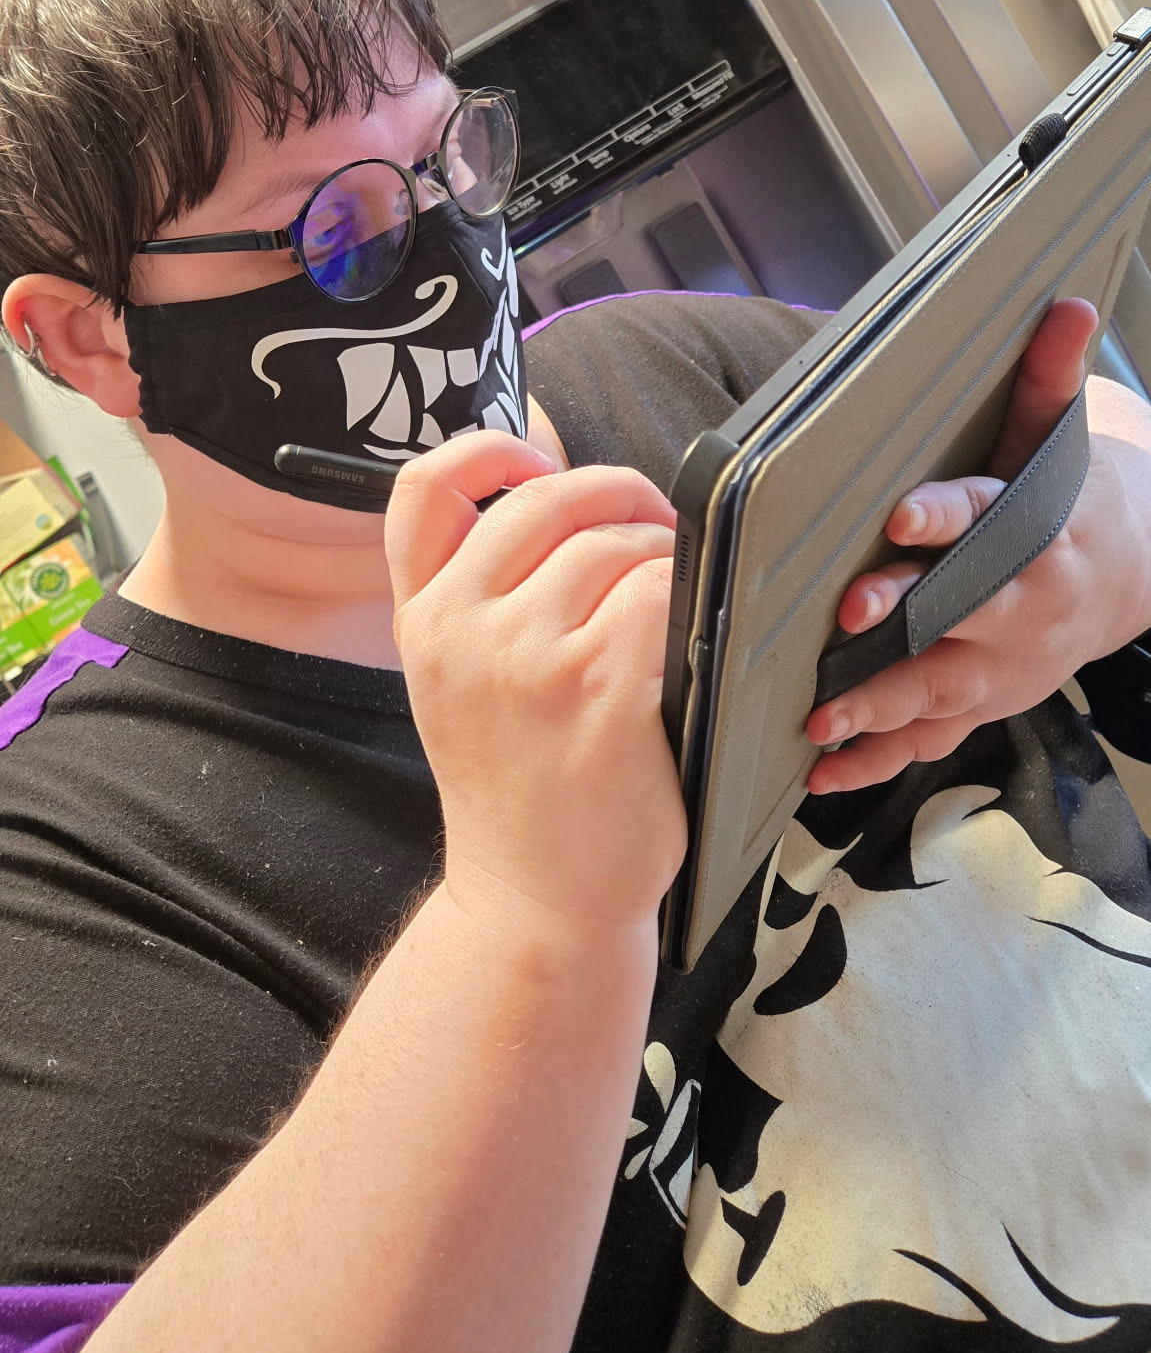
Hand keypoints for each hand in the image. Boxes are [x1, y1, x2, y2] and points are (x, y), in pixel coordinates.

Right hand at [387, 431, 686, 932]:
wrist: (534, 903)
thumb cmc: (517, 792)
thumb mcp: (458, 688)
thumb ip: (481, 599)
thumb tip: (562, 501)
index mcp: (422, 621)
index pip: (424, 488)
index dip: (487, 449)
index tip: (537, 459)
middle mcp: (462, 629)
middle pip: (545, 499)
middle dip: (617, 493)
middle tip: (653, 524)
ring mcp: (529, 659)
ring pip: (614, 543)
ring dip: (661, 551)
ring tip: (675, 592)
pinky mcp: (602, 691)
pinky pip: (659, 593)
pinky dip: (686, 595)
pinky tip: (688, 632)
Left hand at [806, 298, 1150, 793]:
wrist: (1127, 579)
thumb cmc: (1072, 504)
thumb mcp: (1062, 440)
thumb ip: (1049, 381)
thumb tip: (1064, 305)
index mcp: (1033, 535)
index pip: (983, 519)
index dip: (942, 518)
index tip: (899, 516)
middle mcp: (1018, 608)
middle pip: (957, 617)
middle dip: (903, 621)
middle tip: (846, 621)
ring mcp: (1000, 667)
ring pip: (938, 691)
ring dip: (879, 706)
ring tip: (821, 719)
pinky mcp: (982, 704)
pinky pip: (929, 740)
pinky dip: (878, 761)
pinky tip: (825, 774)